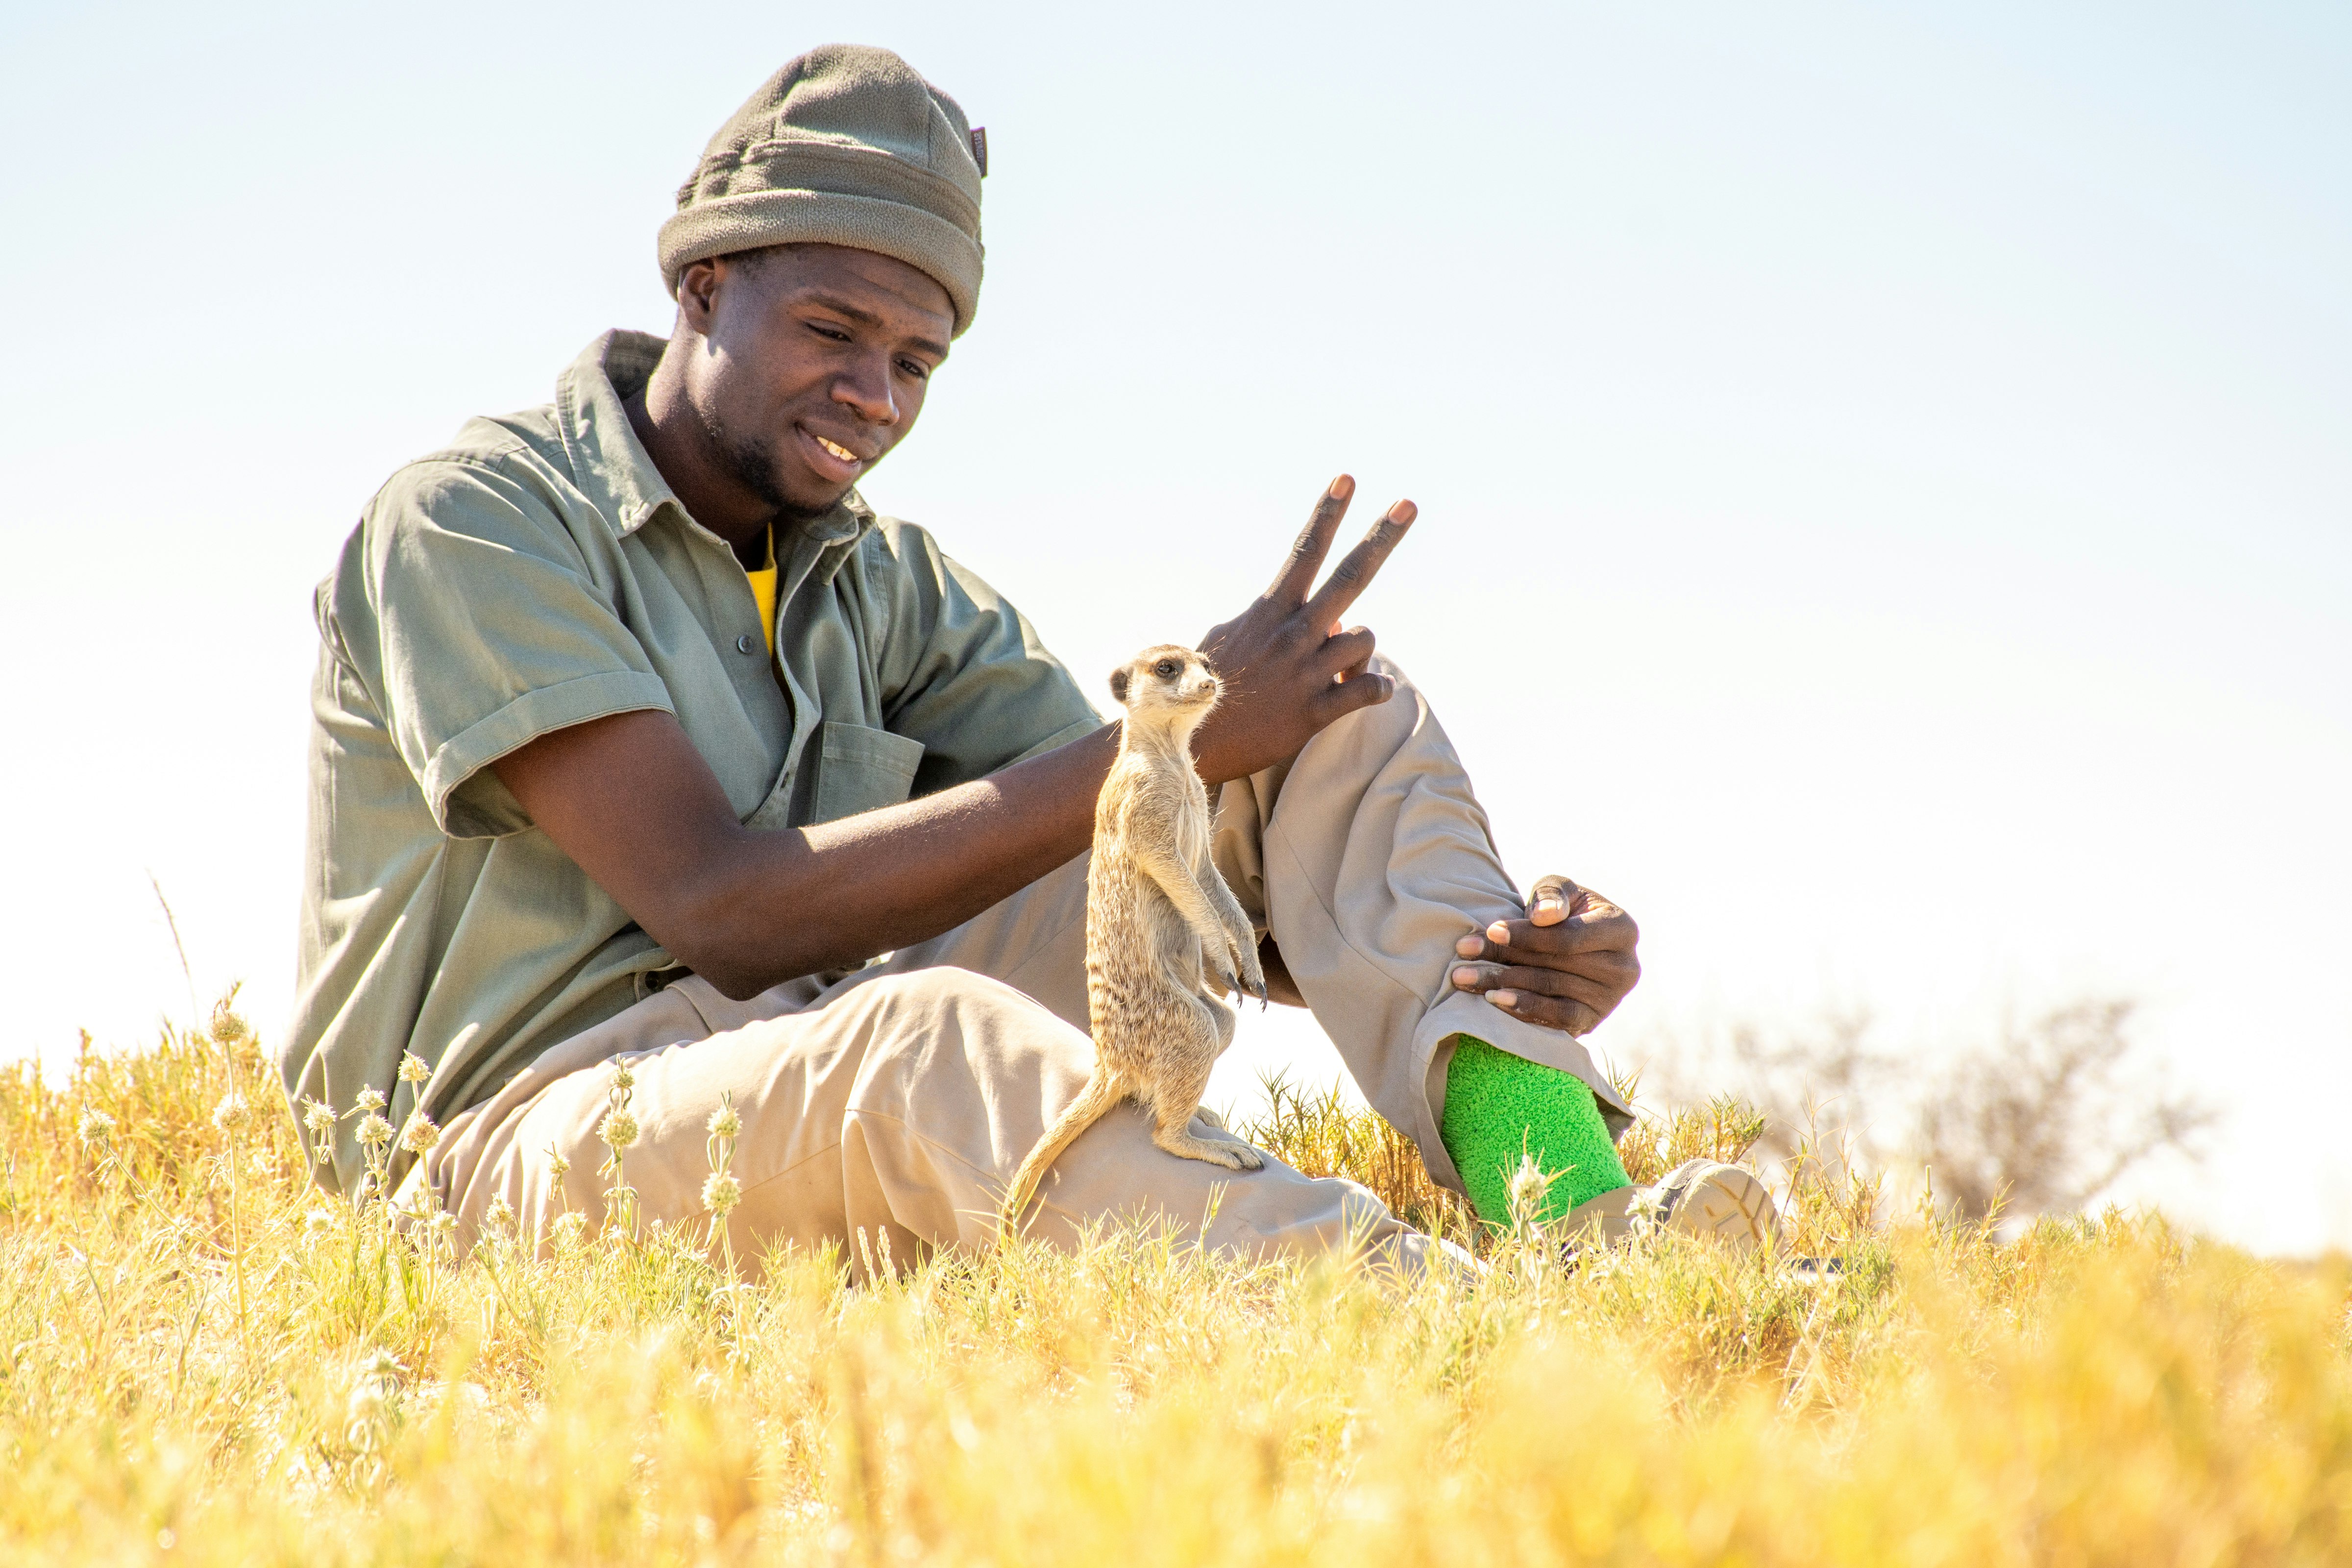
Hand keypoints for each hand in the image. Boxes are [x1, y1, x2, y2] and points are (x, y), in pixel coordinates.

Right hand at [1190, 475, 1414, 785]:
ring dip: (1358, 649)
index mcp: (1270, 611)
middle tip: (1408, 504)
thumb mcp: (1229, 639)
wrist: (1183, 740)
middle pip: (1350, 576)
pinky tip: (1370, 691)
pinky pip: (1368, 689)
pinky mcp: (1314, 711)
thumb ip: (1274, 622)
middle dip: (1382, 537)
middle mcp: (1293, 634)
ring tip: (1334, 667)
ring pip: (1364, 637)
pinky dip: (1376, 687)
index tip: (1348, 480)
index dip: (1328, 513)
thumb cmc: (1200, 686)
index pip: (1304, 551)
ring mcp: (1307, 671)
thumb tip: (1328, 619)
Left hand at [1446, 876, 1640, 1036]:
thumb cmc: (1565, 910)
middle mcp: (1625, 968)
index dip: (1528, 935)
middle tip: (1463, 956)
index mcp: (1622, 929)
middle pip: (1555, 965)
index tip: (1492, 930)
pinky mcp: (1593, 1021)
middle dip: (1504, 959)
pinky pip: (1557, 1019)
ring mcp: (1610, 999)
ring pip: (1550, 991)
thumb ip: (1551, 895)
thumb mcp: (1560, 891)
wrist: (1572, 944)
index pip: (1569, 938)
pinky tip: (1493, 1001)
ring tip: (1465, 977)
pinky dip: (1524, 1010)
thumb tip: (1545, 916)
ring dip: (1503, 984)